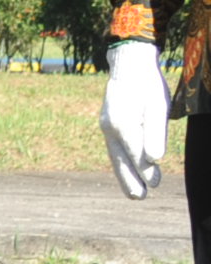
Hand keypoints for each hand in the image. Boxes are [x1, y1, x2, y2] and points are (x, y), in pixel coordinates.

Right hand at [103, 38, 167, 199]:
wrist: (128, 64)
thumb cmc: (148, 85)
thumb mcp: (157, 106)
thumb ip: (155, 132)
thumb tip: (154, 159)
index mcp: (122, 123)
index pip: (135, 153)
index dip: (145, 170)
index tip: (155, 184)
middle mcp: (110, 128)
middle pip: (120, 160)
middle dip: (130, 180)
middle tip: (139, 198)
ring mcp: (106, 127)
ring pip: (115, 156)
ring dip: (124, 175)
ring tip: (134, 193)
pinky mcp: (108, 125)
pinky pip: (114, 148)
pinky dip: (121, 162)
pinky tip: (127, 170)